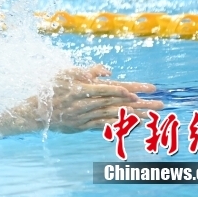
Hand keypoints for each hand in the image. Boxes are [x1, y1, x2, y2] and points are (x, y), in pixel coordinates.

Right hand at [40, 64, 163, 132]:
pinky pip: (106, 126)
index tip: (146, 90)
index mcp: (84, 88)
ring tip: (154, 117)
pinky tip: (133, 126)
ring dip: (135, 116)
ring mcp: (87, 116)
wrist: (36, 112)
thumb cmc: (51, 89)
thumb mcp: (66, 73)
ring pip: (115, 116)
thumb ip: (88, 71)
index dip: (129, 89)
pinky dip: (120, 126)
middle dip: (140, 103)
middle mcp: (88, 103)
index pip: (111, 87)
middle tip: (160, 104)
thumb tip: (107, 70)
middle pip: (118, 102)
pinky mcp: (85, 126)